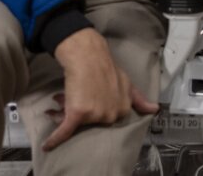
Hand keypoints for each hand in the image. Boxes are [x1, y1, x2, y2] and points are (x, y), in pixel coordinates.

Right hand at [44, 28, 157, 150]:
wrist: (88, 57)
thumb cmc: (106, 69)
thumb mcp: (127, 84)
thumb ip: (139, 100)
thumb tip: (155, 110)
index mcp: (123, 109)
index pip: (104, 119)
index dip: (93, 110)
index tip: (86, 100)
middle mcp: (111, 114)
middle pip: (89, 121)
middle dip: (78, 111)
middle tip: (72, 97)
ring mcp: (95, 114)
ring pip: (75, 123)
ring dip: (63, 112)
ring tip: (60, 98)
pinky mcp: (78, 113)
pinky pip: (65, 131)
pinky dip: (55, 139)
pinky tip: (47, 146)